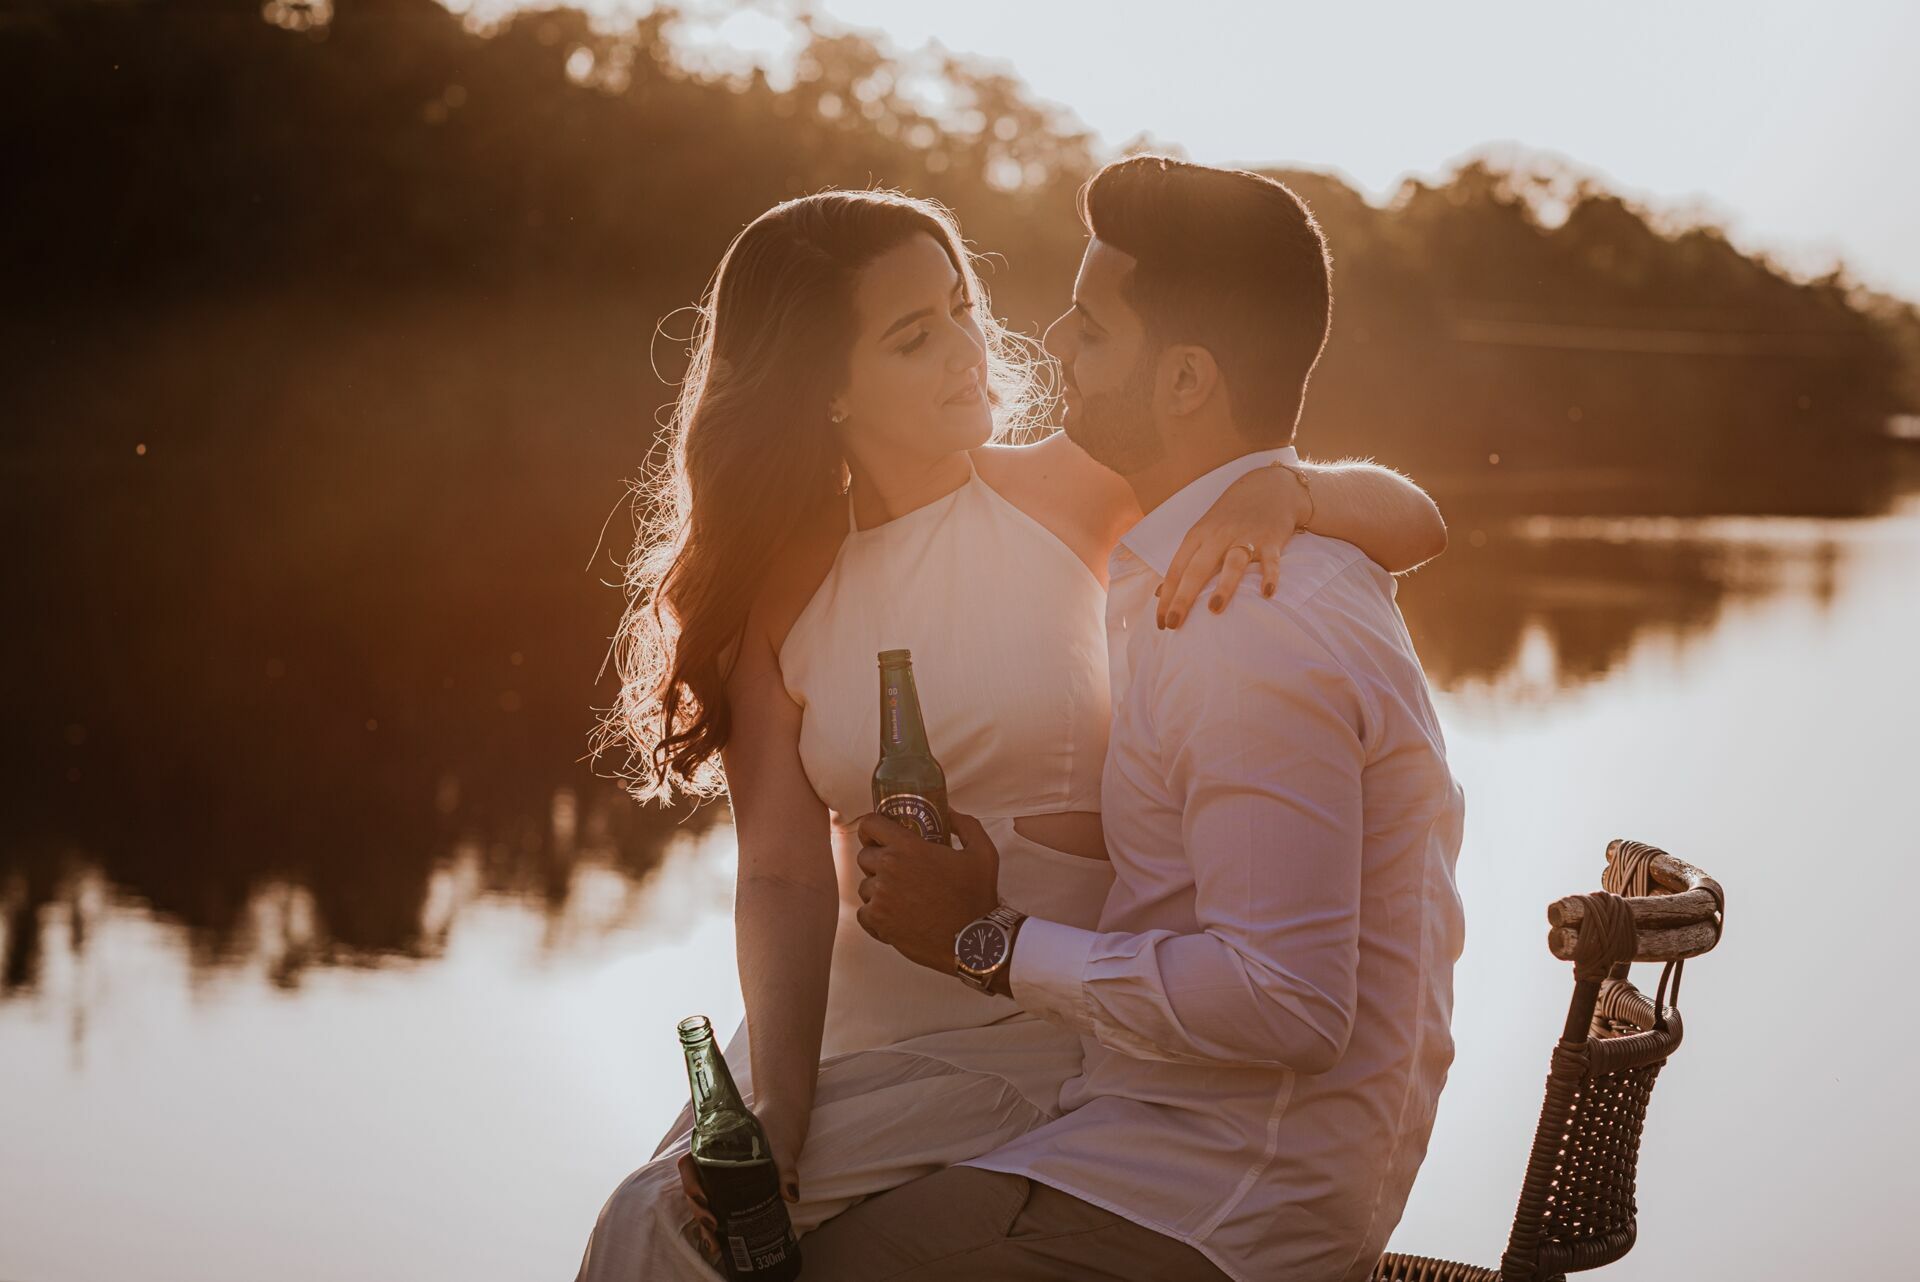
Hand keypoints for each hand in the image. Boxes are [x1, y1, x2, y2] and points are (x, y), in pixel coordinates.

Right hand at [675, 1102, 804, 1266]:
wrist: (784, 1127)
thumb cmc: (778, 1132)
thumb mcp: (782, 1149)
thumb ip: (786, 1170)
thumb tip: (790, 1196)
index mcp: (713, 1146)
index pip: (689, 1164)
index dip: (690, 1183)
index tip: (703, 1199)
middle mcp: (711, 1163)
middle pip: (693, 1189)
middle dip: (698, 1211)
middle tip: (713, 1226)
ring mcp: (719, 1178)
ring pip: (701, 1201)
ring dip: (703, 1223)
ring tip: (713, 1243)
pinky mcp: (730, 1190)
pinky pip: (716, 1206)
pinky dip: (714, 1225)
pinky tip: (719, 1242)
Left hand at [853, 810, 1000, 975]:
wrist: (973, 940)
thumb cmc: (978, 895)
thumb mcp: (982, 851)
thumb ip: (964, 824)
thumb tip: (948, 811)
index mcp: (908, 847)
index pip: (869, 824)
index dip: (872, 828)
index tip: (879, 836)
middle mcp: (888, 869)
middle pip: (865, 856)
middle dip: (878, 860)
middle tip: (898, 870)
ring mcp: (880, 897)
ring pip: (865, 886)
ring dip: (878, 889)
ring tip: (901, 897)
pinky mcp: (878, 922)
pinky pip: (864, 913)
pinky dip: (876, 915)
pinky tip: (895, 916)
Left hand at [1157, 462, 1302, 627]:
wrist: (1270, 487)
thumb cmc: (1231, 517)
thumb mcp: (1203, 533)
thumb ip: (1185, 561)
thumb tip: (1160, 593)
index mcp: (1198, 536)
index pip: (1176, 569)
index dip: (1166, 597)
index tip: (1160, 623)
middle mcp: (1218, 536)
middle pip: (1197, 569)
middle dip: (1183, 598)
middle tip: (1173, 624)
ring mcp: (1245, 537)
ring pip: (1232, 563)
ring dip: (1224, 586)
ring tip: (1214, 609)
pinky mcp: (1271, 540)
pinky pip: (1270, 561)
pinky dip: (1269, 576)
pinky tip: (1267, 593)